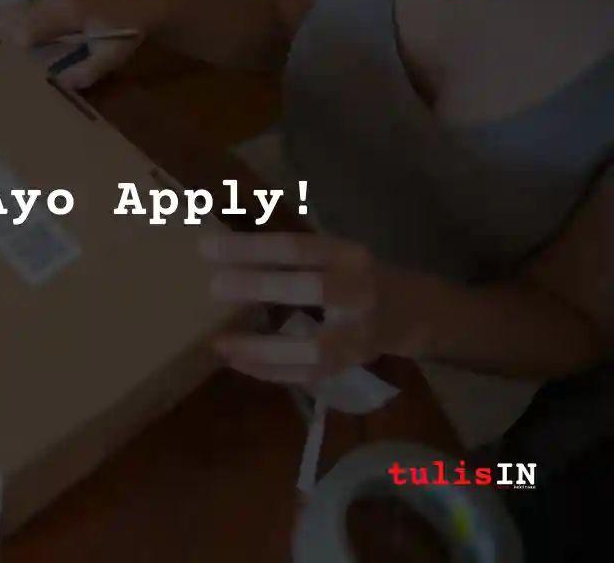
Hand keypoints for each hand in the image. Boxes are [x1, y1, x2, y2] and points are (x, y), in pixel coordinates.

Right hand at [0, 0, 168, 89]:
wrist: (144, 2)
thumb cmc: (129, 30)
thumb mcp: (113, 54)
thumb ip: (89, 69)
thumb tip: (63, 85)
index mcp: (67, 12)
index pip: (31, 29)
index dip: (10, 44)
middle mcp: (54, 0)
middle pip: (15, 17)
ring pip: (14, 10)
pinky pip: (21, 5)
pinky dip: (1, 12)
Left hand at [200, 232, 434, 383]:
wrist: (414, 313)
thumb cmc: (356, 275)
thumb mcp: (333, 254)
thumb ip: (290, 256)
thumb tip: (223, 251)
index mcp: (349, 257)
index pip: (299, 248)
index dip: (254, 247)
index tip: (208, 247)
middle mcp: (359, 293)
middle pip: (313, 289)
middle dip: (261, 287)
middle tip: (213, 286)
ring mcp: (357, 335)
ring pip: (312, 347)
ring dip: (261, 347)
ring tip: (220, 342)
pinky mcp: (348, 365)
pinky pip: (306, 374)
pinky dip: (268, 370)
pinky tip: (236, 361)